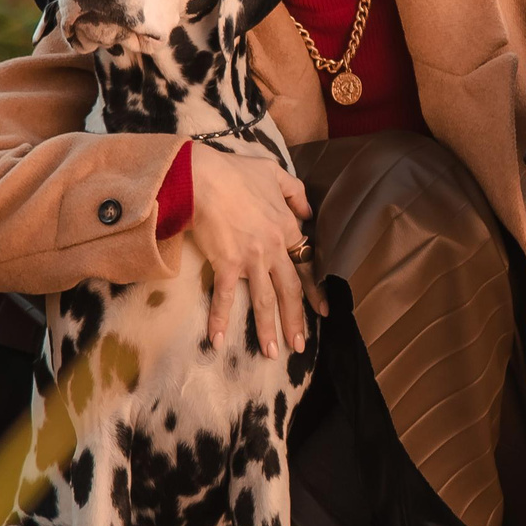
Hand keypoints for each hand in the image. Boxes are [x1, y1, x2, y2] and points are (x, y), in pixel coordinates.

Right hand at [186, 145, 312, 358]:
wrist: (203, 177)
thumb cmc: (236, 172)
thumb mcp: (274, 173)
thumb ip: (295, 192)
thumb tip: (308, 211)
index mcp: (286, 228)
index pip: (305, 265)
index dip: (315, 291)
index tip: (322, 312)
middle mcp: (274, 249)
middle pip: (290, 290)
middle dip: (296, 321)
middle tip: (299, 346)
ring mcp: (251, 259)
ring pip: (264, 299)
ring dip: (268, 328)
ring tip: (271, 352)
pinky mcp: (226, 263)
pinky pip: (223, 297)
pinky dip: (220, 319)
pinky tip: (218, 341)